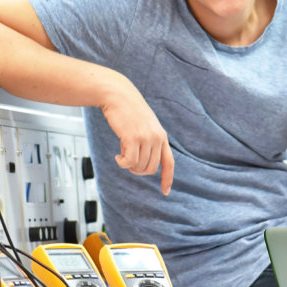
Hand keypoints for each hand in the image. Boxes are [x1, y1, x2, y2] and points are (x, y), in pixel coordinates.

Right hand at [98, 75, 174, 193]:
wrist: (118, 95)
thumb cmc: (128, 110)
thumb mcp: (145, 125)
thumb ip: (148, 141)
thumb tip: (142, 163)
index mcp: (162, 136)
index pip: (169, 162)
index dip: (167, 178)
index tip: (165, 191)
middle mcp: (157, 138)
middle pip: (150, 169)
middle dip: (137, 170)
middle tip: (127, 161)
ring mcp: (146, 138)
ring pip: (138, 166)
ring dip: (128, 165)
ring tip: (122, 152)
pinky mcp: (132, 138)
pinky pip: (128, 162)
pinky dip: (121, 163)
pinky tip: (117, 155)